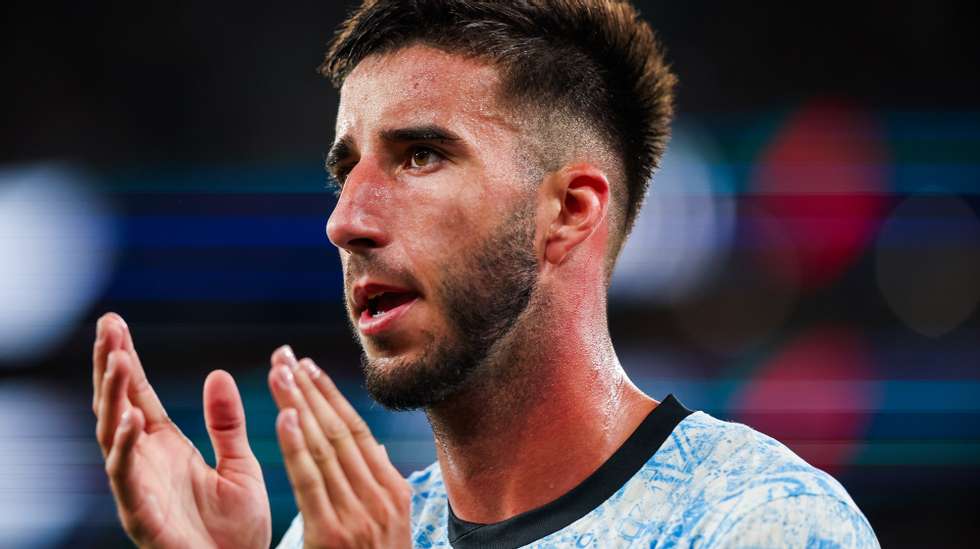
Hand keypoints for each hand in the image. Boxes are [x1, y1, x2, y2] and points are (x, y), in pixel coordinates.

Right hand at [93, 313, 271, 548]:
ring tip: (115, 358)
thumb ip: (227, 423)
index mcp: (166, 448)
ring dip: (113, 396)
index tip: (115, 323)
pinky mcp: (141, 515)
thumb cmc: (237, 528)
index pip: (139, 394)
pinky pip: (127, 476)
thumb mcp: (240, 463)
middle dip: (109, 366)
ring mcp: (138, 488)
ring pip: (113, 434)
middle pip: (117, 405)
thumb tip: (218, 374)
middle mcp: (145, 463)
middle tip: (106, 325)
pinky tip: (129, 416)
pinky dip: (125, 446)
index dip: (126, 360)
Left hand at [268, 347, 411, 548]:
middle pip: (338, 430)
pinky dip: (297, 446)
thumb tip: (367, 447)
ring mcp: (358, 515)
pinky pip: (311, 481)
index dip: (330, 396)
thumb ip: (376, 488)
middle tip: (284, 356)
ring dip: (298, 405)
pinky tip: (285, 416)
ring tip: (277, 372)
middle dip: (309, 390)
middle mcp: (379, 497)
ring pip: (323, 447)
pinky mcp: (332, 534)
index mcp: (393, 491)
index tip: (307, 367)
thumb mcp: (387, 528)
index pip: (356, 430)